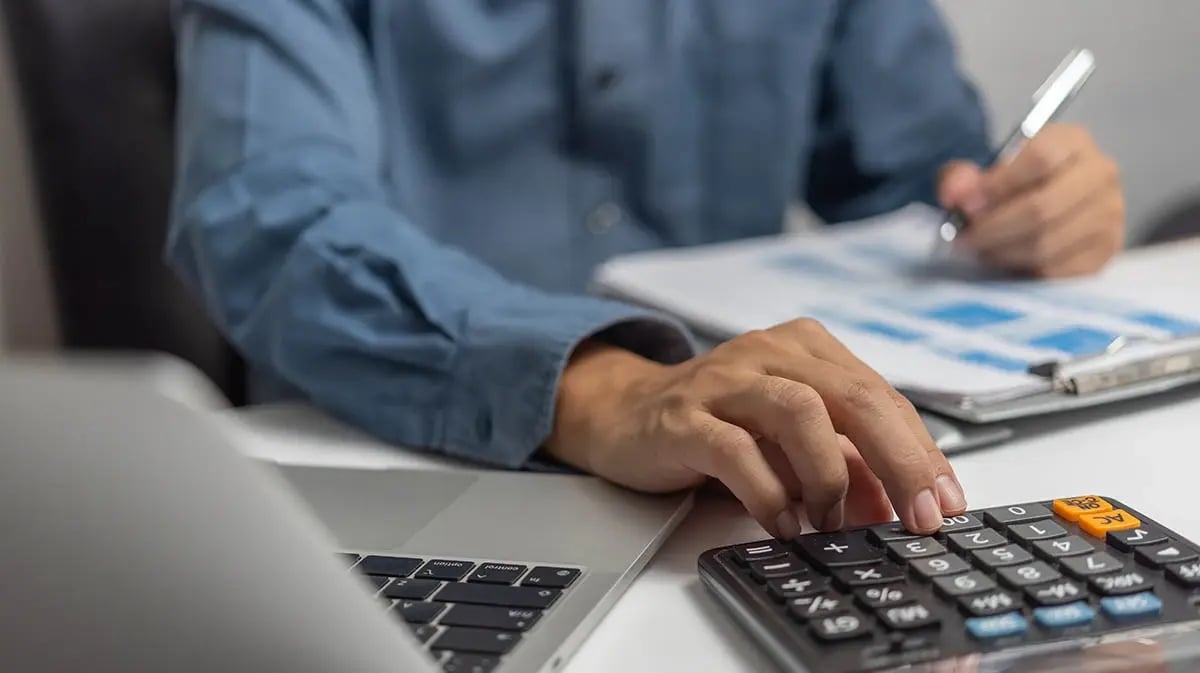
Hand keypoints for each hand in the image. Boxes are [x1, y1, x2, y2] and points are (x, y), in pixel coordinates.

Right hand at [544, 320, 967, 537]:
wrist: (623, 412)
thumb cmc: (715, 423)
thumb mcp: (788, 441)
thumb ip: (842, 463)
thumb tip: (895, 507)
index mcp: (805, 348)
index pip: (881, 396)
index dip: (920, 451)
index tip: (946, 502)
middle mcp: (769, 352)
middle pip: (854, 397)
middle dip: (900, 462)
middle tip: (921, 517)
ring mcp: (724, 379)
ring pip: (800, 412)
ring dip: (829, 476)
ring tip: (833, 523)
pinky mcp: (684, 416)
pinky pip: (736, 450)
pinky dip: (769, 493)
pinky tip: (783, 523)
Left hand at [939, 124, 1124, 276]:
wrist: (1047, 205)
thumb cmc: (1013, 185)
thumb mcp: (983, 172)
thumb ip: (961, 178)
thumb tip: (954, 195)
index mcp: (1072, 141)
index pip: (1040, 158)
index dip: (998, 185)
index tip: (966, 205)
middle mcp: (1100, 173)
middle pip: (1042, 207)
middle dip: (993, 228)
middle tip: (964, 238)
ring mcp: (1109, 214)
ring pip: (1047, 243)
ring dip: (1003, 252)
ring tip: (981, 249)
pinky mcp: (1106, 252)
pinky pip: (1056, 270)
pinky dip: (1022, 269)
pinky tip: (1006, 260)